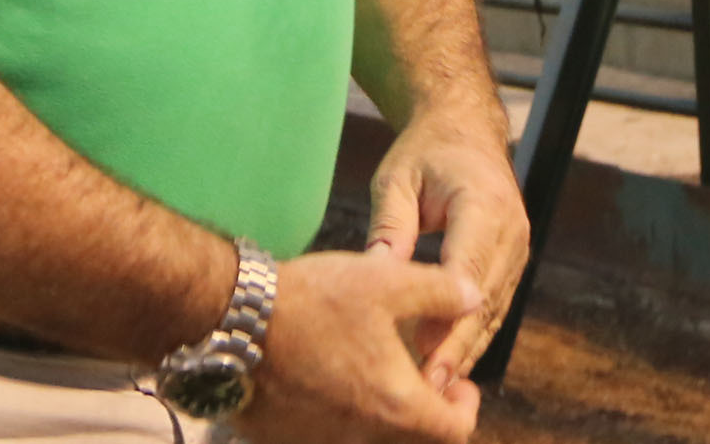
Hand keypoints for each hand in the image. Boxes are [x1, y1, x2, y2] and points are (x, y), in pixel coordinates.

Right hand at [236, 250, 482, 443]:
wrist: (234, 319)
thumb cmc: (315, 301)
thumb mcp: (388, 281)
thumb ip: (442, 292)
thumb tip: (475, 298)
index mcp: (396, 406)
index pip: (454, 432)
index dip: (465, 406)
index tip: (458, 382)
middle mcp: (362, 436)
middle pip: (412, 436)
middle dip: (423, 407)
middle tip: (417, 370)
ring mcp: (321, 440)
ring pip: (368, 434)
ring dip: (380, 408)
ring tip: (372, 366)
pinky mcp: (286, 437)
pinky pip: (326, 431)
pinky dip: (339, 411)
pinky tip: (328, 373)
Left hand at [365, 105, 528, 388]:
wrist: (465, 129)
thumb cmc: (426, 151)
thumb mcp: (396, 180)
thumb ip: (390, 227)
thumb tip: (376, 275)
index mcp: (483, 204)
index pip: (467, 271)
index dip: (448, 318)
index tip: (424, 354)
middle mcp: (511, 229)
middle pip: (485, 300)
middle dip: (458, 346)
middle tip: (428, 388)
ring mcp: (517, 246)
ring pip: (493, 310)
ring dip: (467, 348)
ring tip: (437, 389)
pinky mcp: (513, 260)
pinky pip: (494, 305)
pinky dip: (473, 334)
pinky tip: (450, 363)